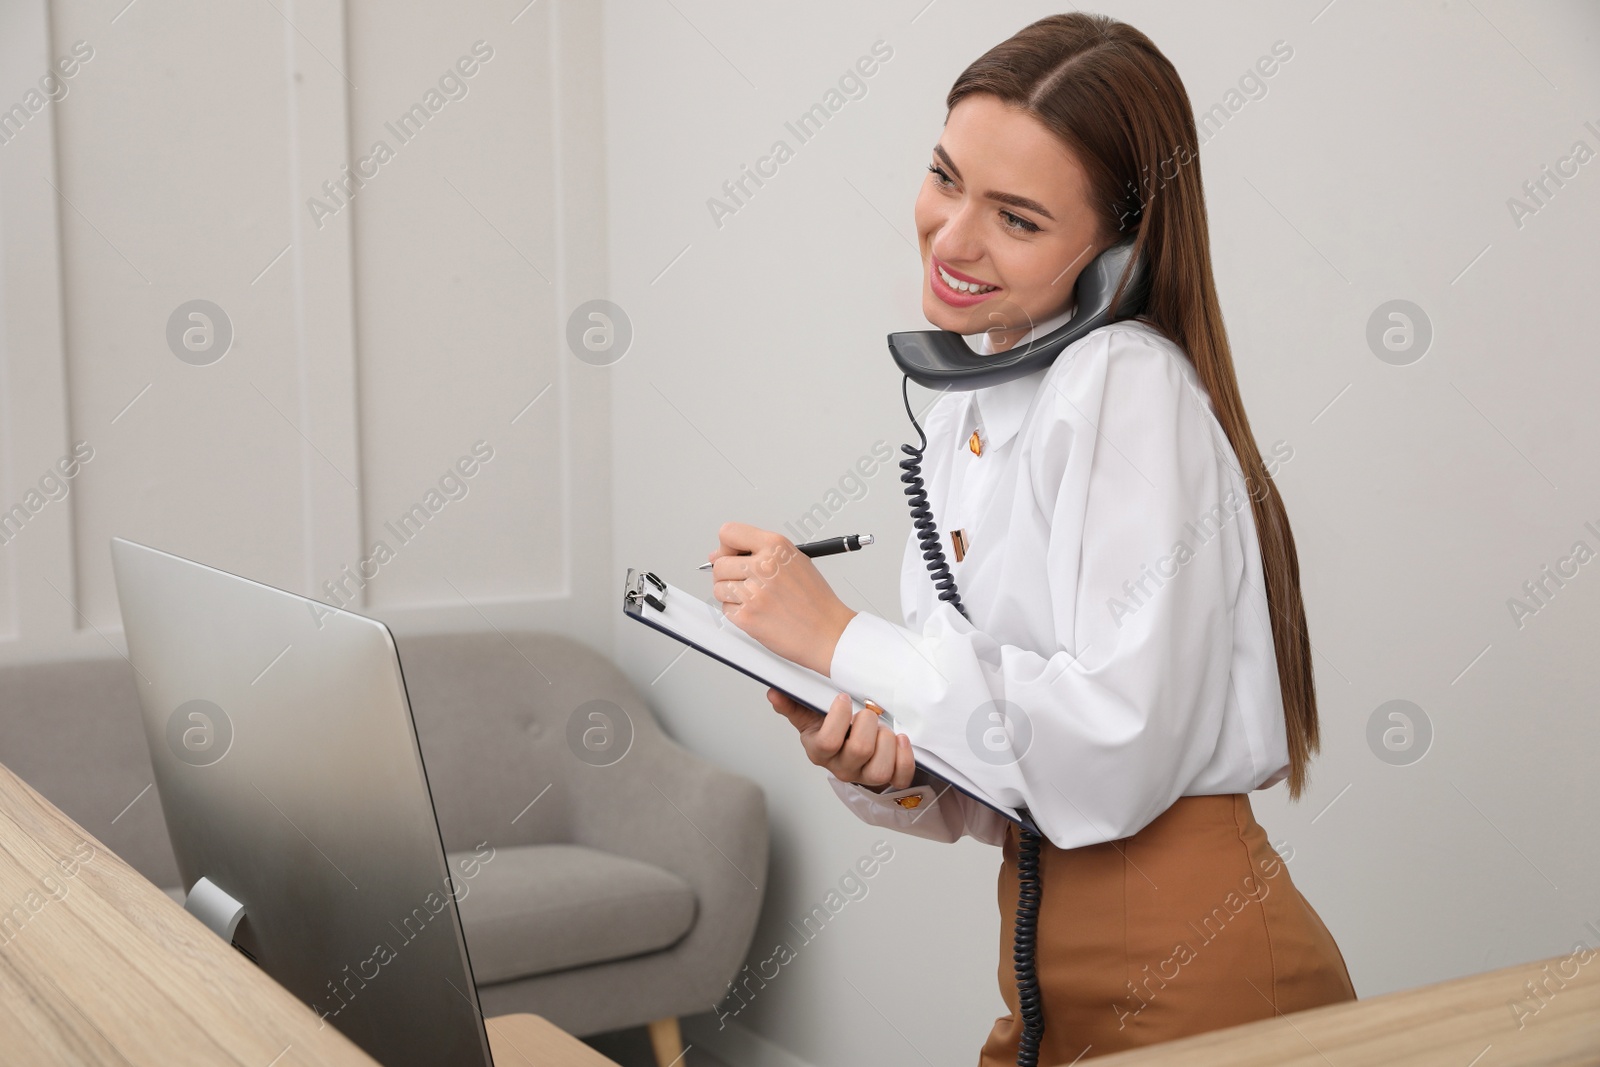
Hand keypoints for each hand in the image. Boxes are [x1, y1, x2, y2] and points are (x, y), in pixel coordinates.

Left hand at [708, 522, 856, 675]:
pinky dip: (738, 613)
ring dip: (731, 595)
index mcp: (776, 547)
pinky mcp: (747, 616)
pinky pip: (726, 609)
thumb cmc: (815, 600)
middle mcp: (764, 566)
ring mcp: (754, 592)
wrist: (828, 632)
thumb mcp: (794, 560)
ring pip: (719, 587)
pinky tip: (758, 612)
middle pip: (719, 564)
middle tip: (747, 584)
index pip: (729, 532)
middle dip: (728, 575)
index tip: (728, 555)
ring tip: (756, 599)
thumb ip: (759, 552)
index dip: (725, 546)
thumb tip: (718, 554)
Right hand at [767, 689, 914, 790]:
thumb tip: (774, 693)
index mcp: (820, 751)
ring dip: (886, 743)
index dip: (838, 719)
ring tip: (883, 728)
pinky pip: (899, 778)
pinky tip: (901, 740)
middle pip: (858, 751)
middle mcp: (842, 767)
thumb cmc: (834, 727)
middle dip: (867, 724)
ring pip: (879, 770)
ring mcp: (865, 776)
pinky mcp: (888, 779)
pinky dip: (904, 759)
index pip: (827, 742)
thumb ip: (793, 705)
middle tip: (867, 712)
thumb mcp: (811, 715)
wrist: (853, 743)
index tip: (844, 699)